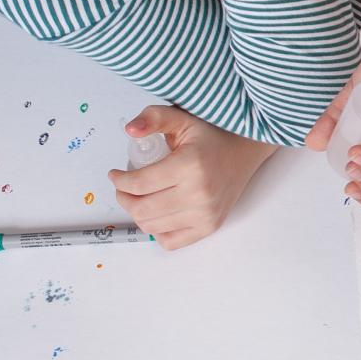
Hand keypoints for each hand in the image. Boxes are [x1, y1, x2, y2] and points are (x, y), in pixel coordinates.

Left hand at [109, 107, 275, 249]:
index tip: (116, 175)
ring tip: (139, 198)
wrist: (244, 151)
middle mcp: (199, 194)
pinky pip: (170, 242)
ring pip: (152, 227)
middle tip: (124, 187)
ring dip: (138, 213)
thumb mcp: (182, 118)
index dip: (119, 181)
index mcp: (190, 166)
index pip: (138, 184)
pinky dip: (157, 231)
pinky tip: (158, 214)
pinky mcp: (209, 226)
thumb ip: (154, 117)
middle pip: (141, 209)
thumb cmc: (213, 137)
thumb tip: (130, 130)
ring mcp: (206, 214)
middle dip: (124, 198)